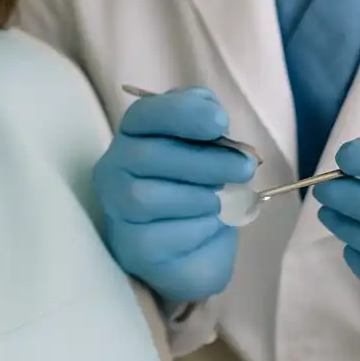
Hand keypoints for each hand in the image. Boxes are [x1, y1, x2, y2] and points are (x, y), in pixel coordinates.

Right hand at [92, 87, 255, 303]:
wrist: (194, 247)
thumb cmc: (197, 187)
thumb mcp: (206, 147)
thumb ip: (205, 121)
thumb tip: (214, 113)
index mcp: (133, 135)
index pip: (144, 114)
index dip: (182, 113)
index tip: (220, 121)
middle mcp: (114, 168)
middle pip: (148, 156)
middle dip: (204, 161)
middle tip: (246, 168)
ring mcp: (118, 210)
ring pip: (151, 197)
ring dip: (201, 198)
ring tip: (223, 201)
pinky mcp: (134, 247)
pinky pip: (167, 234)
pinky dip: (200, 228)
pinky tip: (209, 226)